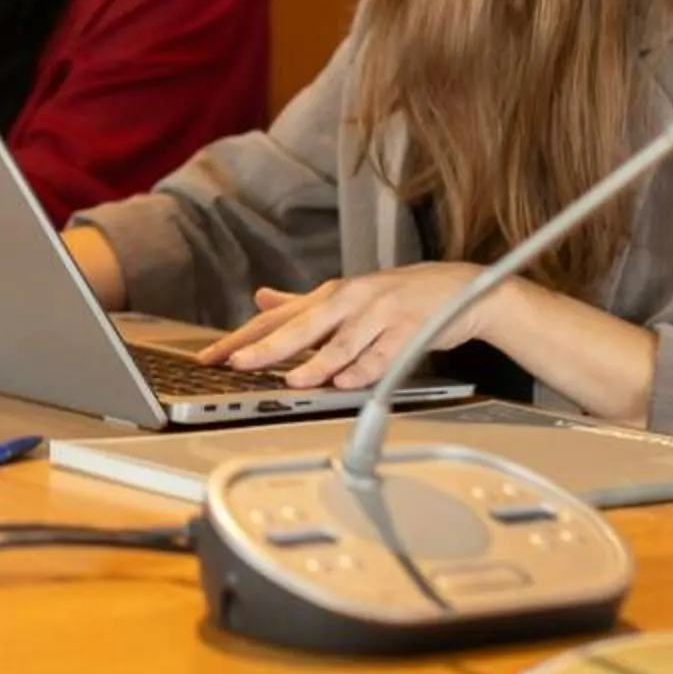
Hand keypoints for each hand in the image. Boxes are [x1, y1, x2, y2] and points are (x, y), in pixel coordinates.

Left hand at [198, 262, 504, 386]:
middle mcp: (350, 300)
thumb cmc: (398, 296)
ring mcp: (380, 315)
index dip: (243, 337)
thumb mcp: (346, 295)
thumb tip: (260, 299)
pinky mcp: (409, 332)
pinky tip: (346, 383)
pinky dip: (365, 370)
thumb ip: (301, 302)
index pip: (277, 318)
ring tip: (292, 380)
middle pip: (302, 326)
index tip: (212, 356)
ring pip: (343, 343)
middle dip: (267, 347)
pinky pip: (384, 355)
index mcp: (330, 295)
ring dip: (317, 363)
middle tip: (238, 363)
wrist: (460, 290)